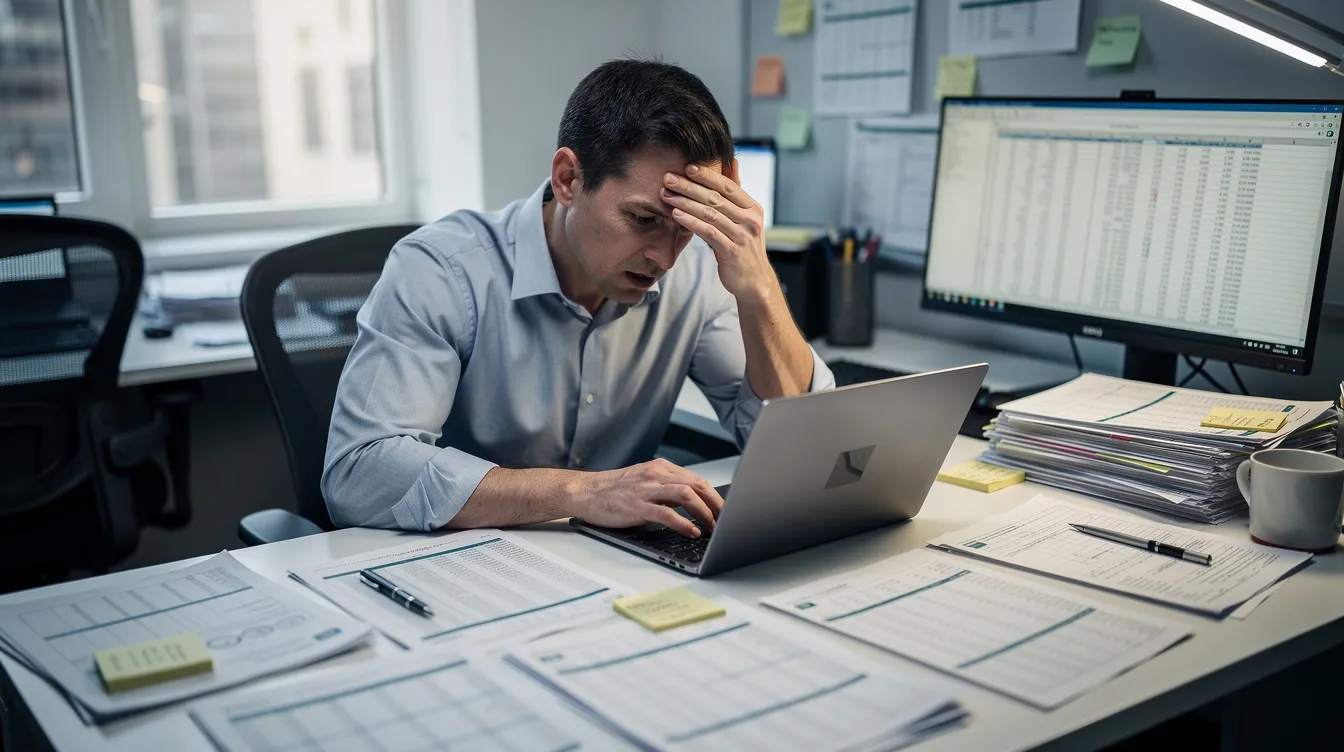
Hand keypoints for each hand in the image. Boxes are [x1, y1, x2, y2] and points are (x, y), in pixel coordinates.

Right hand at [569, 459, 723, 537]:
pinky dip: (684, 524)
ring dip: (704, 512)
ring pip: (686, 495)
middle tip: (727, 520)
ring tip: (713, 527)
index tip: (725, 511)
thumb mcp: (644, 482)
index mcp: (660, 468)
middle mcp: (656, 475)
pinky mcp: (637, 506)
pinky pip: (667, 514)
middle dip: (716, 505)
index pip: (697, 480)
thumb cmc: (613, 491)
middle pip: (697, 485)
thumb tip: (692, 504)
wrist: (584, 491)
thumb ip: (666, 489)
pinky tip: (693, 531)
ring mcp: (646, 489)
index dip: (715, 496)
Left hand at [662, 163, 774, 303]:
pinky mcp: (732, 252)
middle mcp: (750, 220)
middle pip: (716, 198)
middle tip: (668, 178)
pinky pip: (709, 233)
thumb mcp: (745, 218)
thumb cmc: (744, 246)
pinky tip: (676, 215)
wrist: (754, 280)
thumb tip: (733, 162)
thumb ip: (736, 193)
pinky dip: (691, 222)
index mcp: (753, 208)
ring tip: (667, 195)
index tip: (687, 166)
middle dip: (689, 186)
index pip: (728, 186)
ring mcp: (742, 236)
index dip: (707, 175)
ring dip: (685, 203)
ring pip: (710, 214)